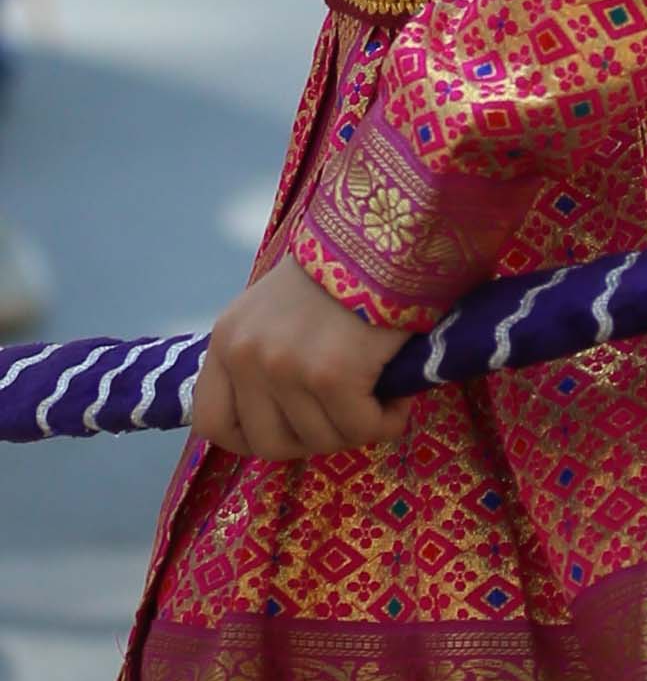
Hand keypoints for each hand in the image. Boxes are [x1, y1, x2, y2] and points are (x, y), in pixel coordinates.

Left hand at [186, 256, 407, 461]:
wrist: (379, 236)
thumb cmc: (333, 272)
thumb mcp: (270, 312)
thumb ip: (259, 358)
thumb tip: (278, 416)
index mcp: (225, 341)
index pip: (213, 423)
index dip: (249, 440)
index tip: (286, 433)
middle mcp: (246, 358)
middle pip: (269, 443)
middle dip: (313, 441)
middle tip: (343, 417)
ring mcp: (285, 369)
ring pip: (320, 440)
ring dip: (355, 429)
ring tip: (379, 400)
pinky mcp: (332, 376)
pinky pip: (360, 428)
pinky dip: (386, 421)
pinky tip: (399, 399)